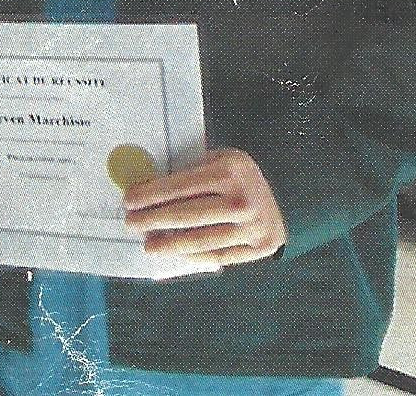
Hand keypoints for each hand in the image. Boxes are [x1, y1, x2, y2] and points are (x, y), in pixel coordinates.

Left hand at [124, 148, 286, 265]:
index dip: (152, 194)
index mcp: (230, 171)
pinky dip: (193, 256)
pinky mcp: (257, 248)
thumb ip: (192, 170)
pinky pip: (218, 255)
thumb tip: (149, 188)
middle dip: (154, 220)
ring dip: (170, 245)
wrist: (286, 196)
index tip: (129, 200)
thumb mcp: (221, 159)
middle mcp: (241, 200)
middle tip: (131, 224)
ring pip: (201, 240)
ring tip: (149, 246)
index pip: (182, 185)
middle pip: (188, 216)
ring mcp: (251, 227)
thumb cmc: (240, 175)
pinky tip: (176, 254)